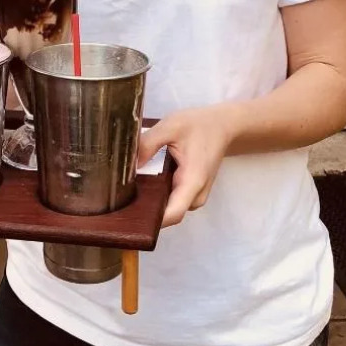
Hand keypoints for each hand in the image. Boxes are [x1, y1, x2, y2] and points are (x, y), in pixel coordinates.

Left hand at [137, 106, 235, 226]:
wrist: (223, 126)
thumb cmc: (199, 125)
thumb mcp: (171, 126)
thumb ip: (148, 144)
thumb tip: (127, 166)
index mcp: (193, 181)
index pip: (173, 214)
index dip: (150, 220)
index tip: (128, 213)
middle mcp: (196, 196)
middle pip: (168, 215)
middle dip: (145, 210)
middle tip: (122, 198)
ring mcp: (195, 196)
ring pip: (169, 208)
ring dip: (151, 202)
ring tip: (129, 189)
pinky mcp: (192, 192)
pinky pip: (172, 200)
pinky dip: (159, 194)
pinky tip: (144, 182)